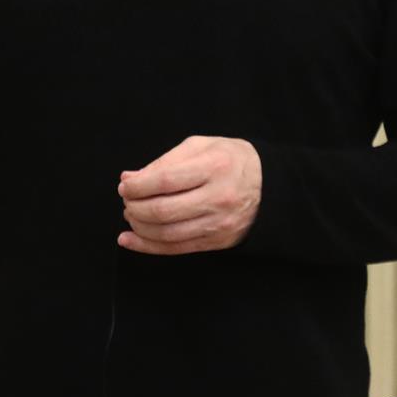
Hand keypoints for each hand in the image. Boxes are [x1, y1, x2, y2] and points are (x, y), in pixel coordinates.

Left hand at [117, 135, 261, 255]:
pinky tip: (130, 240)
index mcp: (214, 167)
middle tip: (127, 201)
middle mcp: (218, 198)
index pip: (166, 180)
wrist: (270, 186)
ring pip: (167, 234)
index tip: (125, 186)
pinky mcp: (217, 242)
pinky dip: (148, 247)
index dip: (138, 186)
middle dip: (135, 207)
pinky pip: (176, 249)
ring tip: (131, 216)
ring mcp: (218, 224)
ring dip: (140, 227)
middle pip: (164, 210)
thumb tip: (130, 178)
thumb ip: (165, 161)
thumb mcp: (201, 146)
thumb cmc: (230, 159)